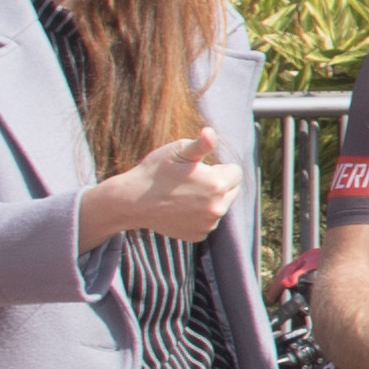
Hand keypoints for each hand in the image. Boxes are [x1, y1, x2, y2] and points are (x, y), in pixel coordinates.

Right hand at [95, 127, 240, 250]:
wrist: (132, 201)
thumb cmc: (155, 171)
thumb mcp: (178, 151)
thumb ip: (202, 143)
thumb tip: (211, 133)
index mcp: (217, 184)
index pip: (236, 172)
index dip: (218, 167)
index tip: (199, 168)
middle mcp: (217, 208)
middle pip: (232, 190)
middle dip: (218, 184)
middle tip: (192, 180)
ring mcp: (208, 224)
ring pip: (220, 206)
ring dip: (210, 200)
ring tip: (184, 193)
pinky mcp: (198, 235)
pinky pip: (207, 221)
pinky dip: (199, 215)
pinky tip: (180, 208)